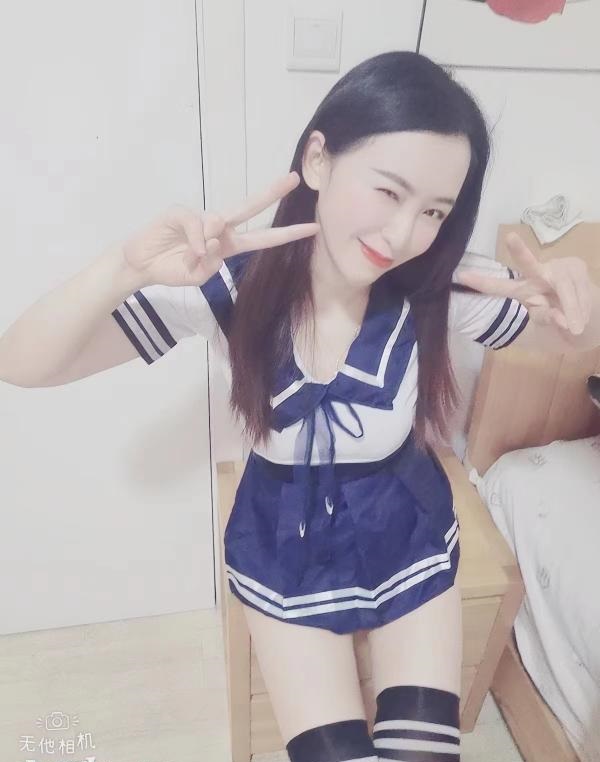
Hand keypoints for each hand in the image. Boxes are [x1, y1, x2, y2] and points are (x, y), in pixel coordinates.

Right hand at [122, 171, 319, 287]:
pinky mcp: (181, 212)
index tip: (312, 228)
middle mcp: (219, 227)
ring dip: (206, 245)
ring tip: (190, 257)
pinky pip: (196, 224)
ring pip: (218, 224)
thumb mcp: (198, 276)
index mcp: (229, 244)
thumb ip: (212, 262)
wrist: (141, 265)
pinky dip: (194, 240)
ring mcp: (200, 218)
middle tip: (294, 178)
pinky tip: (188, 250)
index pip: (263, 238)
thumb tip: (214, 237)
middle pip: (250, 208)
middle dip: (272, 193)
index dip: (287, 234)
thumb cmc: (172, 269)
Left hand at [453, 232, 592, 334]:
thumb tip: (561, 318)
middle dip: (519, 250)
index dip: (481, 282)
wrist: (587, 309)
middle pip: (527, 262)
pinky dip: (581, 308)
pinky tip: (580, 317)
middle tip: (510, 238)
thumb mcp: (547, 320)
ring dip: (571, 309)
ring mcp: (557, 268)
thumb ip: (549, 318)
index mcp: (521, 289)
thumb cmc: (557, 314)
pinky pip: (578, 290)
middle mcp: (536, 274)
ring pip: (563, 287)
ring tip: (574, 327)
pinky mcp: (576, 265)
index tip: (461, 276)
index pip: (499, 286)